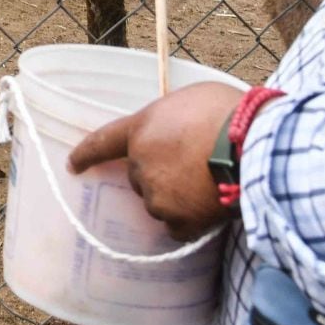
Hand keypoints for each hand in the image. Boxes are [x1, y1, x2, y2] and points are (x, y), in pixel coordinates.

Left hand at [67, 82, 247, 241]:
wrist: (252, 145)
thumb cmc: (229, 113)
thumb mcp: (193, 98)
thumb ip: (175, 117)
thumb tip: (180, 127)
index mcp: (141, 130)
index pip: (102, 142)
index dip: (85, 154)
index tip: (72, 164)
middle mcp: (141, 164)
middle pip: (140, 176)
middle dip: (159, 173)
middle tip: (192, 165)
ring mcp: (157, 196)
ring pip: (159, 202)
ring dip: (176, 197)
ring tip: (207, 184)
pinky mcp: (179, 220)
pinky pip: (178, 227)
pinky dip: (190, 221)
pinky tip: (208, 209)